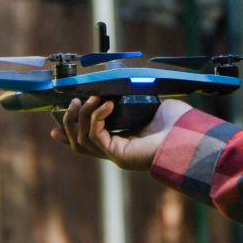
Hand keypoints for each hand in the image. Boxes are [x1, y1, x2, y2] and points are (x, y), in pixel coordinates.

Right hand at [50, 96, 191, 170]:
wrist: (190, 135)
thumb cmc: (178, 122)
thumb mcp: (151, 106)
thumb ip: (133, 99)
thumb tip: (122, 87)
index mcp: (125, 142)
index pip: (91, 141)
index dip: (71, 133)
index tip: (53, 129)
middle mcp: (118, 151)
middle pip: (79, 143)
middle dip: (69, 123)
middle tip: (72, 102)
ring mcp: (116, 155)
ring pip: (82, 140)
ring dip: (82, 116)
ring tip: (90, 99)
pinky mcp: (117, 154)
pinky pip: (94, 135)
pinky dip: (95, 117)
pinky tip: (106, 104)